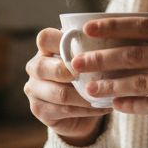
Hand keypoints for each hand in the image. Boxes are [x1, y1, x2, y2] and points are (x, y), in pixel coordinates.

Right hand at [24, 27, 112, 145]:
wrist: (80, 109)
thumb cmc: (87, 75)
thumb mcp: (89, 58)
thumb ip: (91, 48)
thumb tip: (114, 37)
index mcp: (45, 48)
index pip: (45, 38)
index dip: (61, 41)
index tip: (84, 50)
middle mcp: (35, 67)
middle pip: (43, 66)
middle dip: (71, 72)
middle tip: (93, 75)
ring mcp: (34, 89)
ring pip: (59, 93)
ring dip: (86, 95)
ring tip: (106, 94)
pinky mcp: (39, 110)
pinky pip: (65, 110)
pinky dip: (87, 109)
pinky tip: (103, 107)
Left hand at [69, 17, 147, 132]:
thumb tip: (124, 41)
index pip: (143, 26)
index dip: (113, 26)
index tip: (87, 29)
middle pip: (135, 54)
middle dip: (101, 58)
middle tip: (77, 63)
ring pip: (140, 82)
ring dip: (110, 85)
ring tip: (89, 88)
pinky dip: (132, 105)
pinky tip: (115, 106)